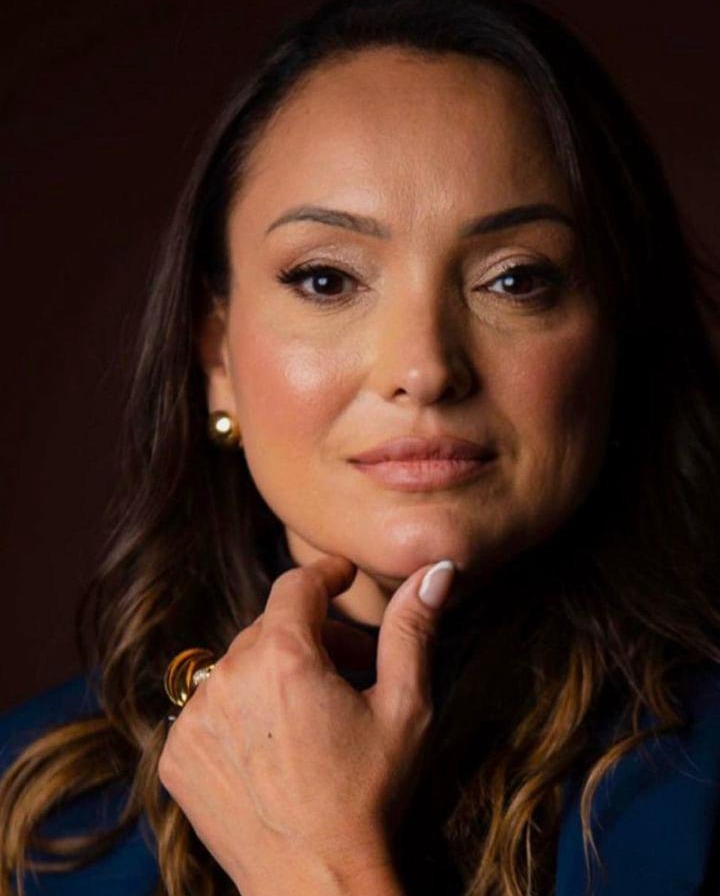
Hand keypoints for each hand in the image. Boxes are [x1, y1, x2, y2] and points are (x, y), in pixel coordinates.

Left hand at [158, 556, 454, 895]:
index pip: (297, 585)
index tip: (343, 576)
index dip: (325, 573)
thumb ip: (412, 629)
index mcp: (283, 656)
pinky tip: (275, 745)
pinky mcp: (178, 755)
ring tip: (313, 712)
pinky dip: (241, 712)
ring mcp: (194, 718)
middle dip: (312, 635)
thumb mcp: (404, 707)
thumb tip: (435, 569)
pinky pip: (210, 708)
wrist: (317, 885)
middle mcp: (227, 677)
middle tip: (352, 666)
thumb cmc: (370, 795)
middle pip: (270, 628)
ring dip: (275, 673)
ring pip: (238, 665)